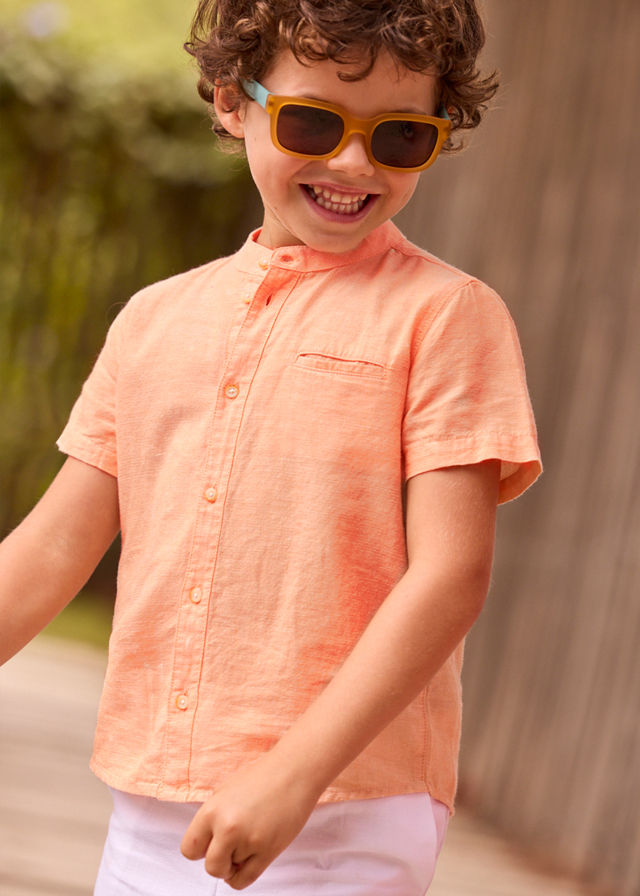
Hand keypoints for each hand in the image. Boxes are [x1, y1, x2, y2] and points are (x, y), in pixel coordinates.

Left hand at [180, 752, 319, 888]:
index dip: (201, 850)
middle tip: (230, 850)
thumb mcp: (225, 791)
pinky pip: (245, 880)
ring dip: (238, 862)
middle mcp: (227, 827)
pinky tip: (247, 861)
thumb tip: (207, 843)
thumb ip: (213, 818)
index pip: (189, 849)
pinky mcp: (268, 851)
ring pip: (230, 873)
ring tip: (249, 839)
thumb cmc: (261, 777)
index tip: (211, 845)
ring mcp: (248, 840)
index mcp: (212, 810)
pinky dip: (242, 877)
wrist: (293, 771)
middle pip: (210, 867)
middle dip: (219, 862)